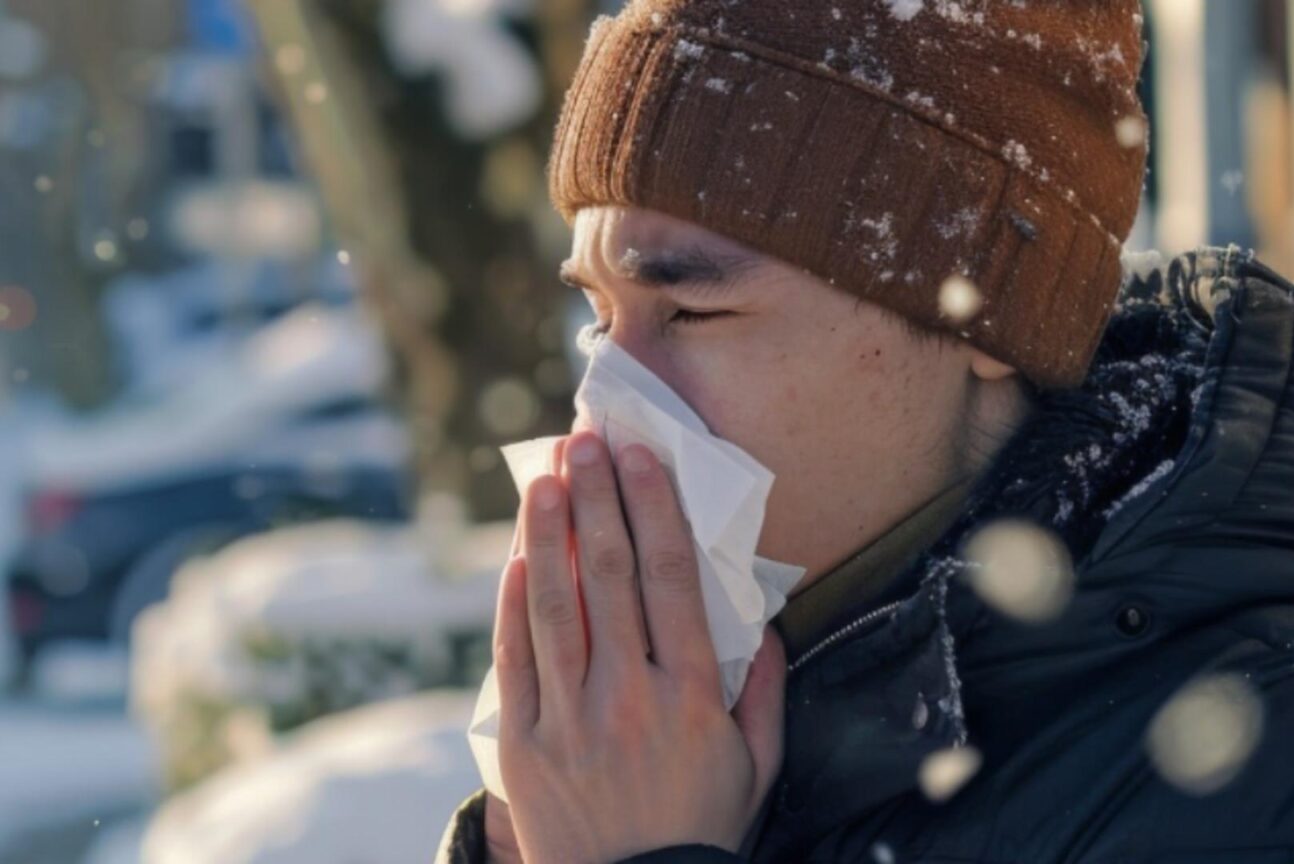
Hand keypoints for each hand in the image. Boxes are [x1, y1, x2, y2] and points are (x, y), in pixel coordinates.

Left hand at [491, 429, 786, 863]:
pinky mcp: (523, 741)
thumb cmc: (701, 828)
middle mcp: (628, 695)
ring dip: (549, 531)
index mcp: (691, 695)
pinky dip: (513, 601)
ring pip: (556, 604)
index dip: (654, 508)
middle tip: (585, 441)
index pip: (670, 579)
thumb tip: (768, 625)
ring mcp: (570, 717)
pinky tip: (518, 556)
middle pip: (609, 575)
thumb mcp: (759, 766)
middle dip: (596, 497)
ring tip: (544, 476)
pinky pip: (515, 657)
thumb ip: (767, 693)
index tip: (641, 457)